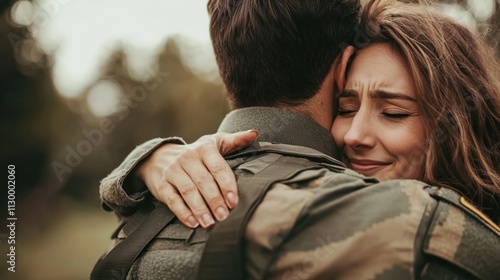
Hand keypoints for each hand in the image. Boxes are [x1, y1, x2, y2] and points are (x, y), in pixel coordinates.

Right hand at [137, 130, 257, 227]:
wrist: (160, 157)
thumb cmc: (197, 153)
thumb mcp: (215, 143)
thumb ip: (235, 140)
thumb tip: (254, 134)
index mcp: (204, 148)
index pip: (217, 167)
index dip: (226, 185)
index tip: (234, 201)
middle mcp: (187, 158)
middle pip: (203, 181)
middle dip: (215, 200)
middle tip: (224, 216)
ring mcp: (173, 171)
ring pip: (188, 191)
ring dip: (200, 209)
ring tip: (210, 223)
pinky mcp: (162, 185)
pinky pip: (172, 200)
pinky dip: (183, 213)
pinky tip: (193, 223)